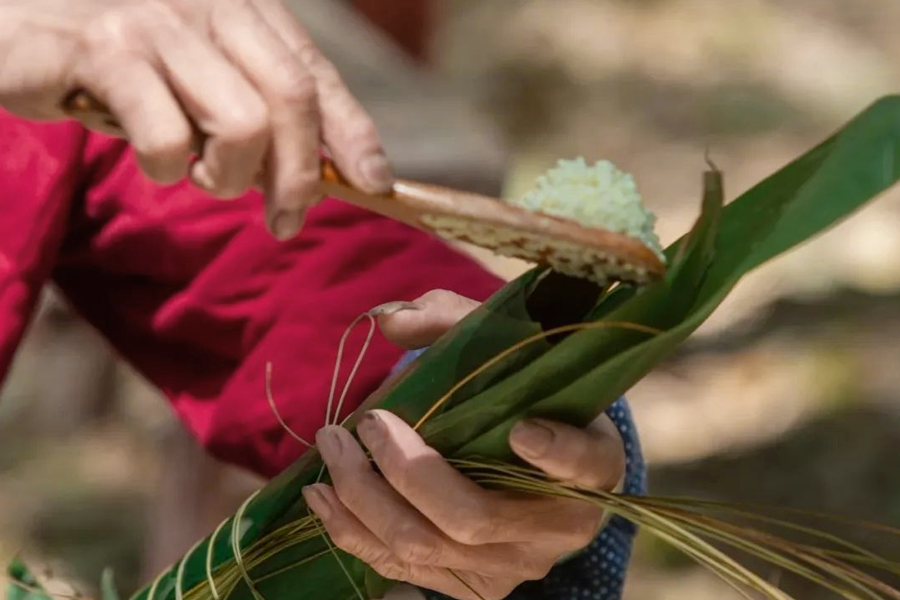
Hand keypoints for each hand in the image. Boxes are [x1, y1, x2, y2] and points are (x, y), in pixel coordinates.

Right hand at [0, 0, 390, 238]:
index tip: (375, 184)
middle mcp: (208, 4)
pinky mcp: (103, 52)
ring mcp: (155, 23)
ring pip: (242, 123)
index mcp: (241, 7)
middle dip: (300, 177)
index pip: (315, 75)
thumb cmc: (114, 56)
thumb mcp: (197, 74)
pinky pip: (167, 136)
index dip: (354, 133)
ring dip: (227, 176)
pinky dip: (166, 169)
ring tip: (195, 172)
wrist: (14, 20)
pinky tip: (149, 157)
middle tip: (285, 220)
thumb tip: (316, 172)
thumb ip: (253, 107)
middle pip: (292, 101)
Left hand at [303, 290, 626, 599]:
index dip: (556, 452)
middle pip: (471, 517)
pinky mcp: (472, 586)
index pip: (584, 463)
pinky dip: (353, 533)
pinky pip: (403, 570)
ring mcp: (513, 565)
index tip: (521, 427)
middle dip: (403, 470)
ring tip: (331, 448)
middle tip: (365, 422)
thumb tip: (389, 320)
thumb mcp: (506, 349)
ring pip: (426, 548)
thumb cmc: (522, 395)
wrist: (535, 459)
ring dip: (362, 499)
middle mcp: (559, 527)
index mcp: (592, 461)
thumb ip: (454, 322)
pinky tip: (323, 497)